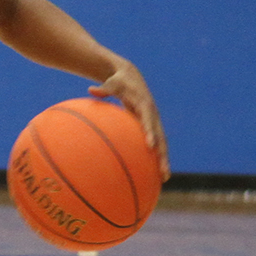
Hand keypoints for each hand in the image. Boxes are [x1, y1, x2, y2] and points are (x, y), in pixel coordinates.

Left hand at [89, 59, 170, 178]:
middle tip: (164, 170)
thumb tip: (91, 90)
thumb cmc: (119, 81)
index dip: (151, 132)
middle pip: (161, 137)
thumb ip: (104, 89)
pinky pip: (155, 143)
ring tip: (164, 178)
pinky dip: (155, 157)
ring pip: (161, 143)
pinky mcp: (151, 126)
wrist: (131, 77)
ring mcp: (154, 122)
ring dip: (163, 160)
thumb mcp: (112, 83)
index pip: (149, 120)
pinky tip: (153, 173)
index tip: (150, 146)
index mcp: (145, 105)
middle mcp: (153, 115)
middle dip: (163, 154)